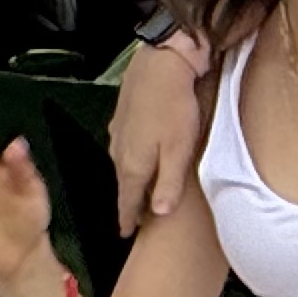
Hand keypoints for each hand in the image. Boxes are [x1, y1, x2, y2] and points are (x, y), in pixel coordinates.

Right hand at [109, 39, 208, 233]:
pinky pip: (123, 144)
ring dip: (129, 178)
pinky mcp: (122, 114)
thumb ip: (168, 184)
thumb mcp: (178, 151)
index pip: (127, 200)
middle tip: (133, 217)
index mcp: (132, 164)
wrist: (163, 62)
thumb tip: (159, 213)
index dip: (127, 219)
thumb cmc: (174, 106)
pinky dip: (130, 156)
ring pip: (122, 163)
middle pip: (123, 183)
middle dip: (128, 201)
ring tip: (137, 189)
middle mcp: (119, 150)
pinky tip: (138, 152)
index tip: (125, 234)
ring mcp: (118, 131)